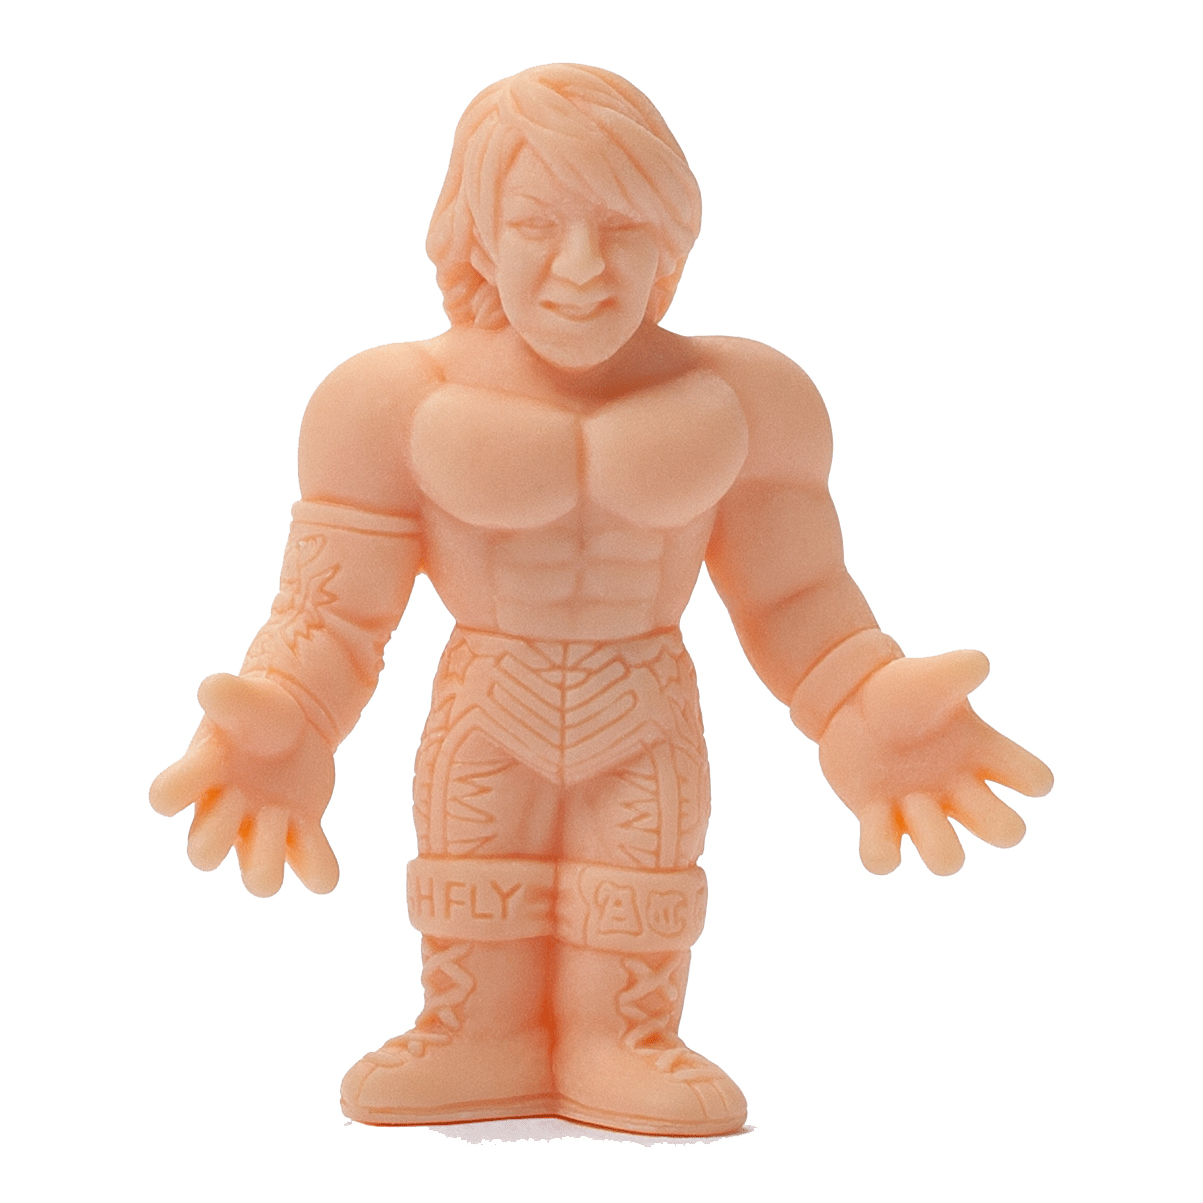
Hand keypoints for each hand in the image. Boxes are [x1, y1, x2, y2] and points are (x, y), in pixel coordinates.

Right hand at [150, 674, 337, 896]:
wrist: (293, 724)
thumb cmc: (256, 712)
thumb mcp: (244, 698)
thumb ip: (226, 694)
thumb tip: (211, 688)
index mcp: (199, 777)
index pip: (164, 798)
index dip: (176, 791)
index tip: (208, 764)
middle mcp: (223, 815)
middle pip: (202, 854)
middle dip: (220, 831)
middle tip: (243, 796)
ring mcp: (263, 831)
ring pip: (260, 880)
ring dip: (270, 854)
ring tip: (284, 812)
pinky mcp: (303, 835)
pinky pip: (314, 871)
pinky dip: (321, 868)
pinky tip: (315, 835)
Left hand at [817, 651, 1052, 875]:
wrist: (849, 698)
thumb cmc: (903, 690)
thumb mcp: (929, 677)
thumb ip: (956, 671)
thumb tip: (979, 662)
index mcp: (984, 754)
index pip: (1036, 781)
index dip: (1029, 779)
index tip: (989, 758)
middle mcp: (961, 790)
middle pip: (1007, 833)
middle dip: (992, 824)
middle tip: (955, 792)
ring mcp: (920, 810)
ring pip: (948, 860)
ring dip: (934, 838)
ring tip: (909, 801)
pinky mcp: (879, 819)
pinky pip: (884, 859)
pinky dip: (881, 852)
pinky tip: (875, 816)